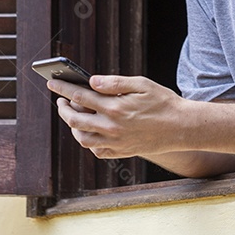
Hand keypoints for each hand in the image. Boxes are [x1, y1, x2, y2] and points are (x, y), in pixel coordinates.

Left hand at [46, 75, 189, 158]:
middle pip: (75, 120)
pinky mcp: (122, 152)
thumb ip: (114, 83)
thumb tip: (91, 81)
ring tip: (74, 115)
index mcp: (115, 108)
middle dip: (63, 109)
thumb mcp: (141, 84)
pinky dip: (89, 142)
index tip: (52, 83)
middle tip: (60, 100)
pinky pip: (97, 151)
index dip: (63, 88)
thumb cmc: (163, 102)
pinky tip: (90, 132)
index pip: (80, 96)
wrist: (182, 127)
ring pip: (82, 139)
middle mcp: (111, 128)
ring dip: (73, 127)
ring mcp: (115, 143)